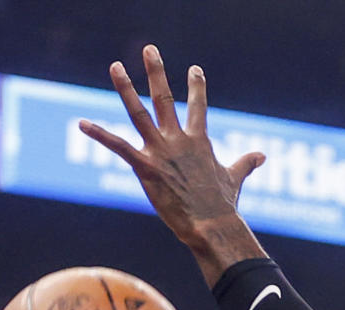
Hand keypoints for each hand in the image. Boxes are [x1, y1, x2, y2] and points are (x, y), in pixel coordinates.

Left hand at [78, 46, 265, 281]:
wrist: (211, 224)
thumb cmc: (223, 206)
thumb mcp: (235, 179)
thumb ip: (245, 163)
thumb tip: (262, 156)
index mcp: (199, 141)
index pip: (198, 106)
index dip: (196, 86)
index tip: (194, 69)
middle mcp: (178, 140)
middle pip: (165, 98)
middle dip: (156, 72)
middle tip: (149, 49)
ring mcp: (161, 152)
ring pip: (139, 113)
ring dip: (126, 88)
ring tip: (115, 67)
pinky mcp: (146, 168)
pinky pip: (119, 147)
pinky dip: (100, 135)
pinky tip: (82, 123)